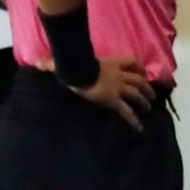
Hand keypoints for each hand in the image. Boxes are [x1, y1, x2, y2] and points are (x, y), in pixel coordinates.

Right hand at [39, 54, 154, 130]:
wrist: (78, 71)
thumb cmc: (73, 64)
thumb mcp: (68, 61)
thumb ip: (55, 62)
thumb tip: (38, 62)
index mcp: (110, 63)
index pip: (131, 61)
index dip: (138, 66)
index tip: (143, 71)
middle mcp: (118, 74)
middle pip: (137, 79)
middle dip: (146, 86)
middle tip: (151, 94)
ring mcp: (117, 87)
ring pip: (136, 93)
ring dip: (144, 100)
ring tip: (149, 107)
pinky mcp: (114, 100)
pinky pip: (126, 111)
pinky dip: (134, 120)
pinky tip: (139, 128)